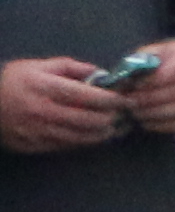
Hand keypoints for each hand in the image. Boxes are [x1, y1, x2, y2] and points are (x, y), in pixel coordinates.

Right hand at [0, 55, 125, 151]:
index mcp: (43, 86)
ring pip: (82, 137)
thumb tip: (101, 74)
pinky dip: (85, 141)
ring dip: (103, 134)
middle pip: (88, 120)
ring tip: (114, 128)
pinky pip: (68, 146)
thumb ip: (70, 67)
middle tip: (123, 115)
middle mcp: (42, 110)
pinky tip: (93, 135)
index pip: (86, 96)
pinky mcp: (36, 145)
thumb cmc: (13, 81)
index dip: (110, 99)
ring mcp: (38, 131)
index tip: (124, 99)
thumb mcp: (37, 66)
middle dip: (111, 118)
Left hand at [119, 41, 174, 133]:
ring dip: (155, 114)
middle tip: (130, 103)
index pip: (173, 72)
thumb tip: (127, 76)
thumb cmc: (174, 62)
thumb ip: (144, 60)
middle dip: (150, 99)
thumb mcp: (159, 52)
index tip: (133, 86)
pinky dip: (163, 125)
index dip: (151, 81)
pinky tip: (148, 121)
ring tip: (136, 113)